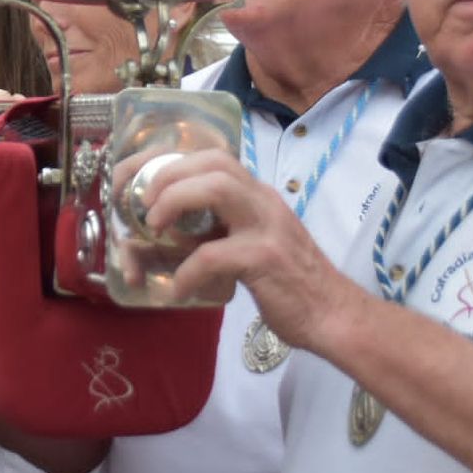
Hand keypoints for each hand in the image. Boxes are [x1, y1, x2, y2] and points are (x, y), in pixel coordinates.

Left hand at [142, 149, 349, 348]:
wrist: (332, 314)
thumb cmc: (288, 283)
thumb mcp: (252, 243)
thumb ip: (218, 231)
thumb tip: (162, 238)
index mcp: (256, 195)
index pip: (212, 157)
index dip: (169, 163)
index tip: (139, 184)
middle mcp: (263, 201)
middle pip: (213, 161)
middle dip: (167, 175)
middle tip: (143, 205)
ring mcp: (267, 227)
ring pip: (217, 188)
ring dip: (174, 201)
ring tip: (155, 229)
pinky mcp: (266, 259)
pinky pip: (215, 255)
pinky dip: (187, 271)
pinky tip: (179, 289)